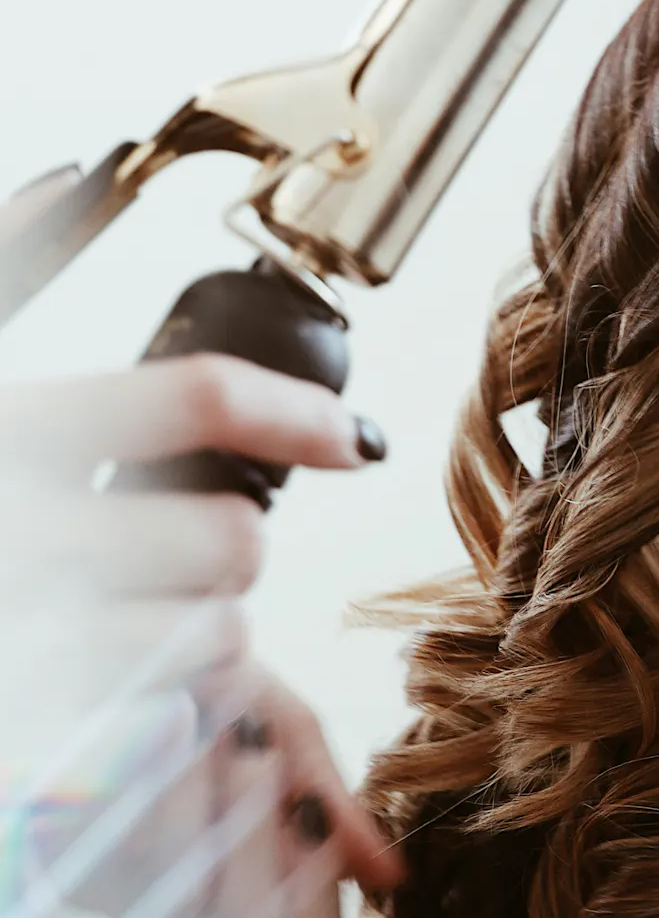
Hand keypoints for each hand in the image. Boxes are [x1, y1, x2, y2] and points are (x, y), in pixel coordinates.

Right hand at [0, 168, 401, 917]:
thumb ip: (11, 259)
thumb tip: (81, 169)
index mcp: (2, 430)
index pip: (192, 400)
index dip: (301, 413)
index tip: (364, 436)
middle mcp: (13, 539)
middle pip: (224, 540)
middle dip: (220, 552)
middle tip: (172, 562)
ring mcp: (22, 653)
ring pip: (206, 645)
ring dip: (193, 641)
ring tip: (119, 634)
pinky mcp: (20, 748)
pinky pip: (158, 748)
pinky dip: (165, 729)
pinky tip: (115, 707)